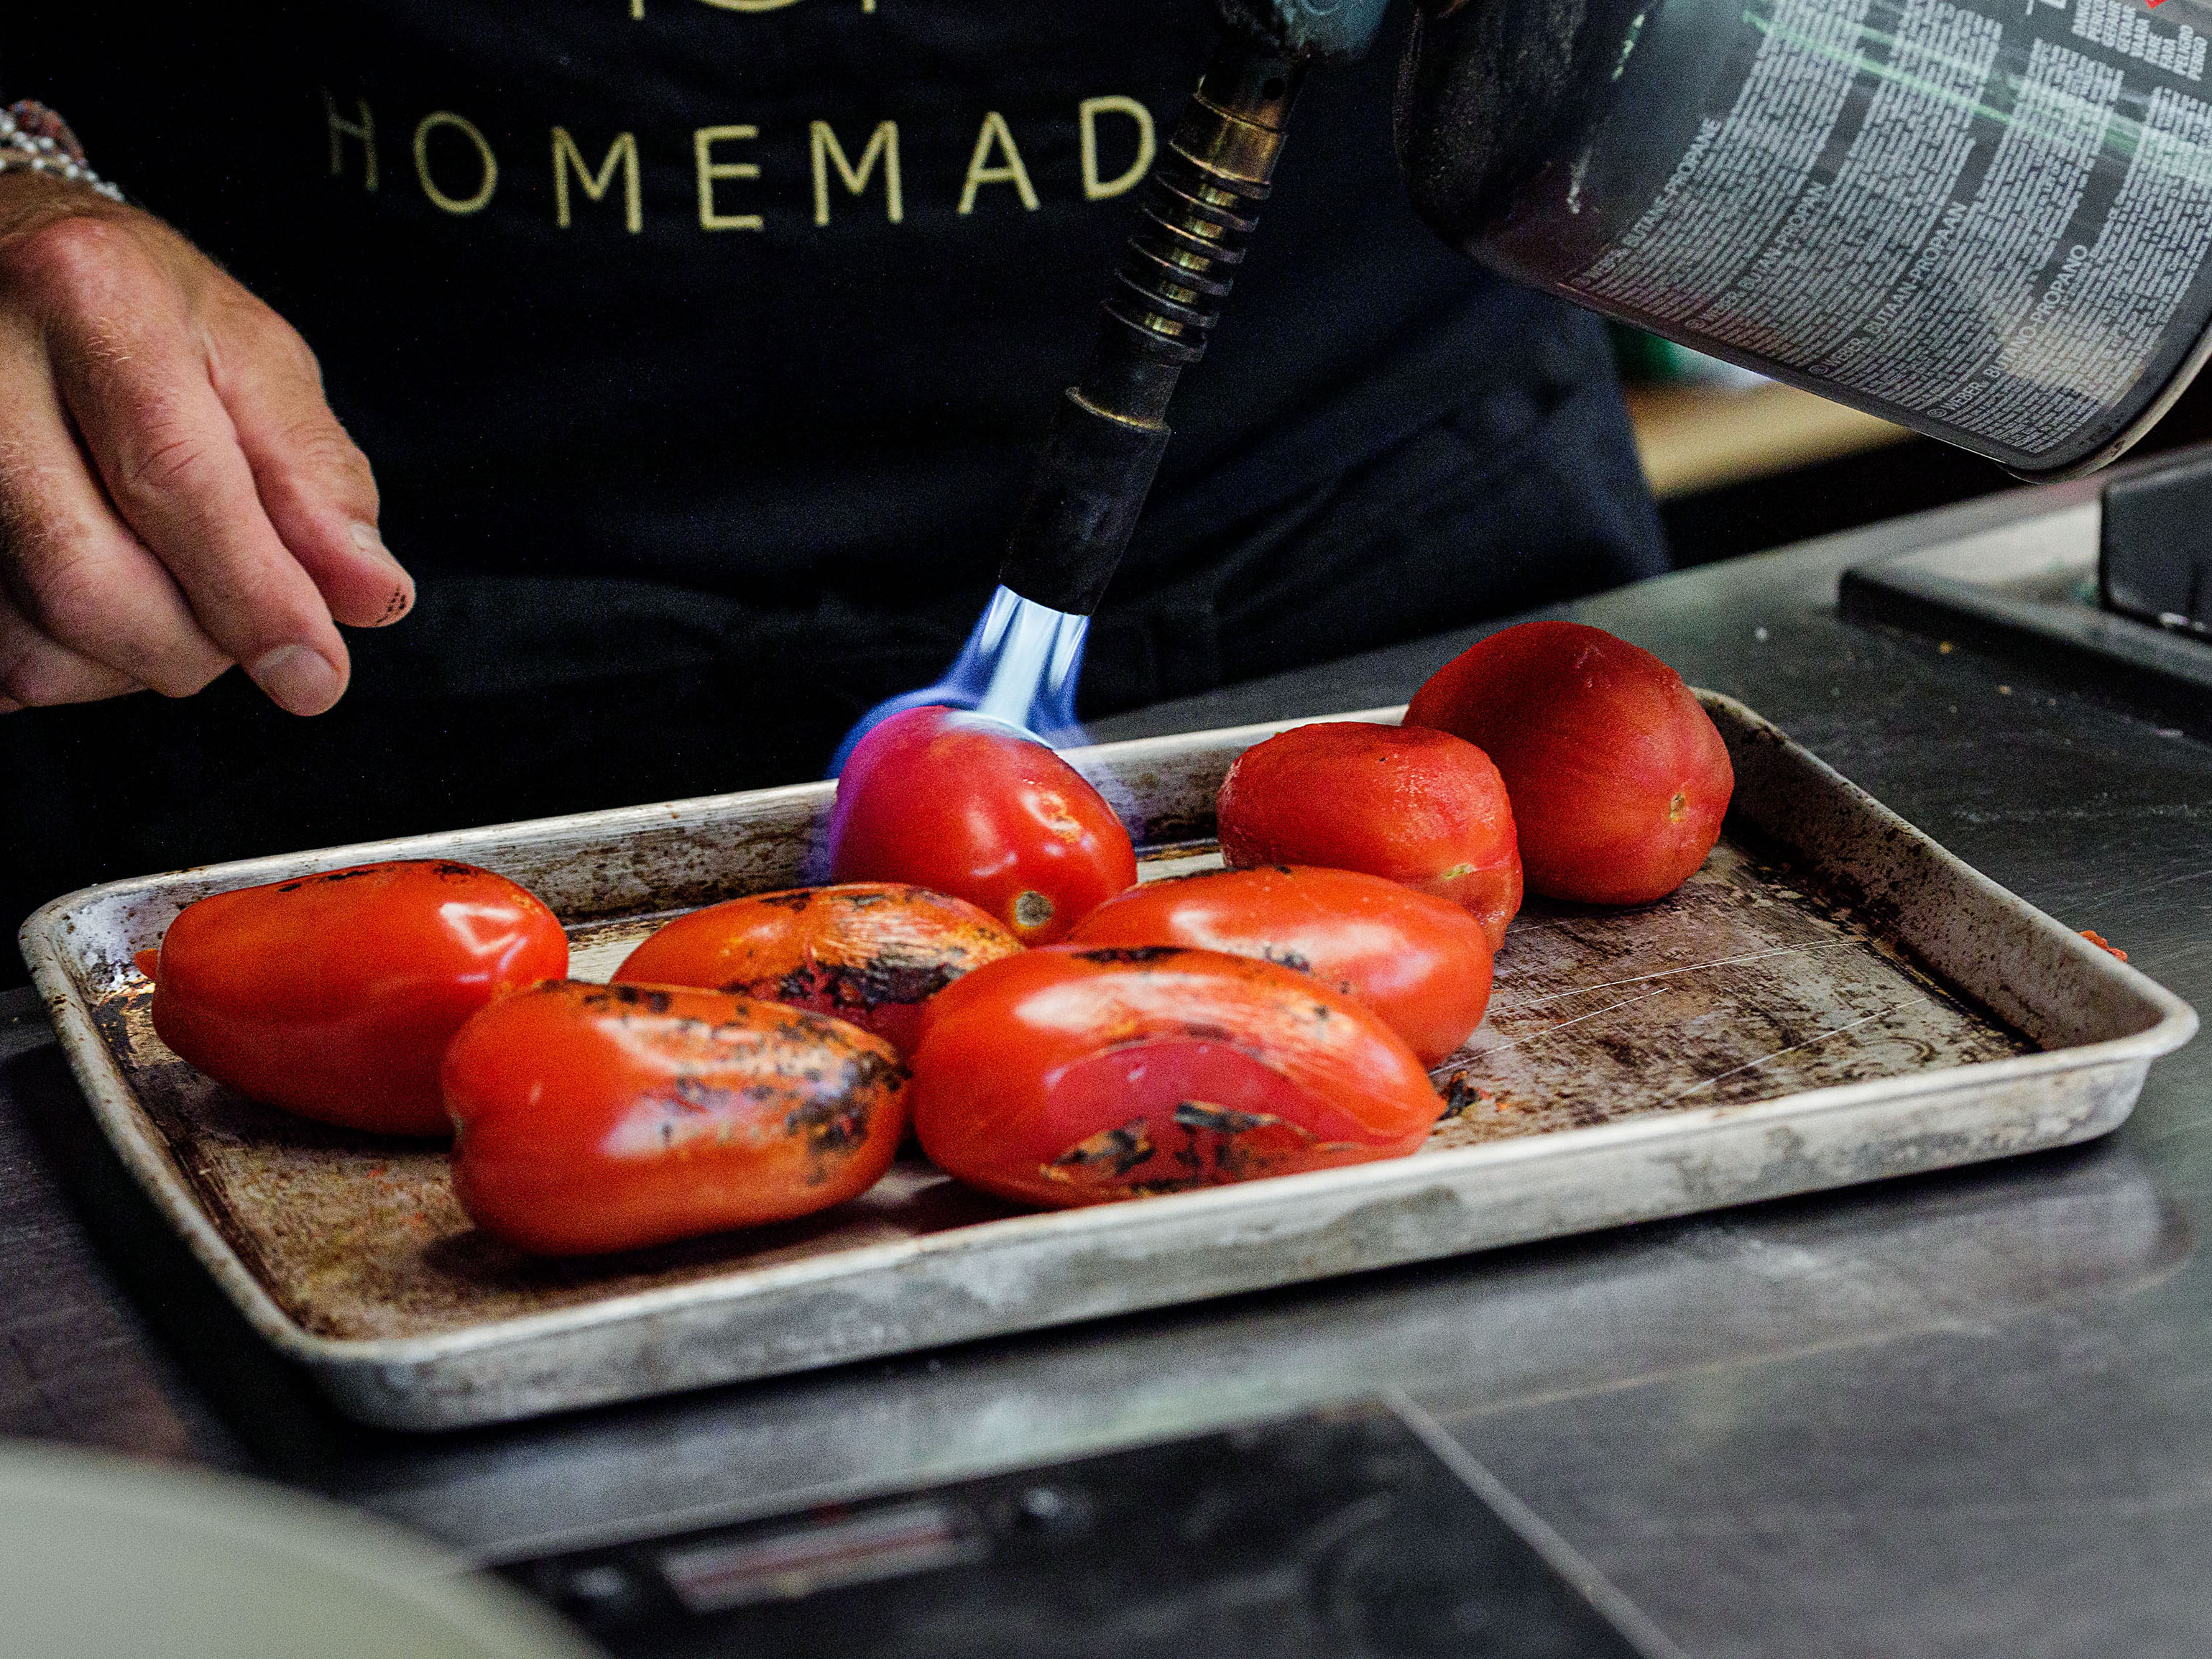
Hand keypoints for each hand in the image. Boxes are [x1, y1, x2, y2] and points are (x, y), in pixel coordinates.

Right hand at [0, 171, 410, 715]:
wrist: (1, 260)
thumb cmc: (139, 311)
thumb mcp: (253, 358)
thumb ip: (318, 479)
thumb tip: (373, 596)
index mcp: (93, 297)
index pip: (175, 480)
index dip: (254, 598)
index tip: (313, 672)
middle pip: (87, 579)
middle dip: (192, 644)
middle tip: (240, 622)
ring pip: (31, 638)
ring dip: (128, 661)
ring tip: (167, 590)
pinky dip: (62, 658)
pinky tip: (99, 600)